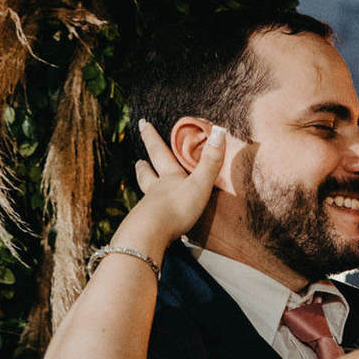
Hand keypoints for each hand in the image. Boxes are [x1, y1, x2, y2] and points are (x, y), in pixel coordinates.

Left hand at [121, 119, 226, 252]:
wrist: (152, 235)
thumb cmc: (177, 208)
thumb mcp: (199, 184)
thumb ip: (210, 161)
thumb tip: (220, 130)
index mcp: (169, 178)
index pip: (159, 152)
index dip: (151, 137)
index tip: (143, 124)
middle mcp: (156, 191)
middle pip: (147, 175)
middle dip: (144, 166)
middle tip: (138, 161)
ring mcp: (149, 209)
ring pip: (145, 195)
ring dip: (144, 186)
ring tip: (142, 182)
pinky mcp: (148, 228)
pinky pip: (147, 217)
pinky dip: (148, 213)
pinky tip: (150, 218)